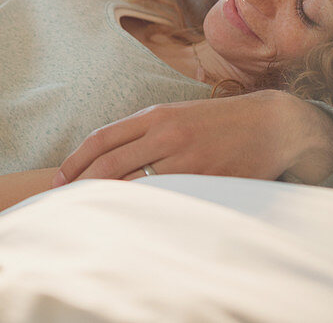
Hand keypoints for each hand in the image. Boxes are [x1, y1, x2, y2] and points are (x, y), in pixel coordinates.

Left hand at [52, 90, 332, 185]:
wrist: (272, 124)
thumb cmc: (218, 122)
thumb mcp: (177, 114)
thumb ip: (144, 132)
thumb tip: (107, 157)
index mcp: (155, 115)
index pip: (103, 138)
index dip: (77, 160)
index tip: (60, 178)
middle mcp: (166, 133)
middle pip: (110, 163)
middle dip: (82, 184)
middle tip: (65, 201)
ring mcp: (186, 157)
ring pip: (134, 184)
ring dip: (109, 200)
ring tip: (93, 212)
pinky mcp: (206, 178)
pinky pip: (165, 198)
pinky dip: (144, 208)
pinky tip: (133, 218)